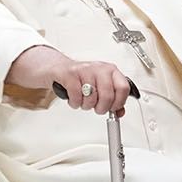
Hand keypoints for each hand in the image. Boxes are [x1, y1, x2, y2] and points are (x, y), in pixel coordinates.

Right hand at [6, 45, 130, 115]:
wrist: (58, 68)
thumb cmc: (81, 78)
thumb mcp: (100, 86)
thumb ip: (112, 99)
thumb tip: (120, 112)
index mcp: (110, 70)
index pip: (123, 88)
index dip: (119, 102)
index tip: (113, 109)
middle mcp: (99, 68)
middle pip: (108, 96)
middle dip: (101, 108)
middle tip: (97, 108)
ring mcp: (84, 70)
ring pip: (91, 98)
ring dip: (86, 106)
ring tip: (83, 101)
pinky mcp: (69, 74)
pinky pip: (76, 96)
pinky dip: (75, 103)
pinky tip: (74, 99)